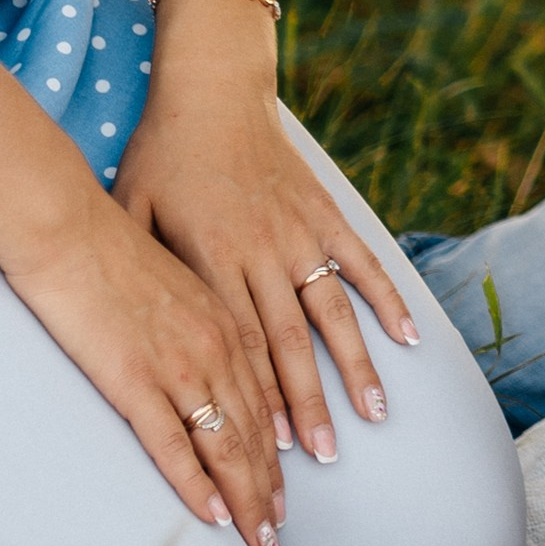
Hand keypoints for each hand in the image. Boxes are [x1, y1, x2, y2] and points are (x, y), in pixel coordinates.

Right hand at [2, 164, 287, 545]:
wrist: (72, 228)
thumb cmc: (117, 249)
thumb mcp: (181, 281)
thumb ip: (202, 320)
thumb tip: (208, 358)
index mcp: (229, 321)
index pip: (264, 402)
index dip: (277, 454)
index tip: (286, 492)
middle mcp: (216, 347)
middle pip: (255, 434)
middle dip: (270, 492)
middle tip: (280, 538)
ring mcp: (178, 366)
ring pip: (227, 446)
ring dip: (247, 499)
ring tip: (262, 542)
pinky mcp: (135, 379)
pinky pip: (173, 445)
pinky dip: (197, 485)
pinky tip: (215, 517)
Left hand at [113, 75, 419, 465]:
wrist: (213, 91)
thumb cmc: (163, 156)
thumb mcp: (133, 210)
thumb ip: (143, 269)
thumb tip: (143, 334)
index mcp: (213, 256)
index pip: (241, 341)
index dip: (259, 396)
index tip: (273, 445)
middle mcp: (263, 250)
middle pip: (290, 340)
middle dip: (309, 402)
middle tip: (324, 454)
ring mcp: (300, 231)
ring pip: (333, 310)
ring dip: (356, 365)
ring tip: (373, 414)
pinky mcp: (326, 212)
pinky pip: (363, 261)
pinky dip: (388, 299)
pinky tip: (409, 339)